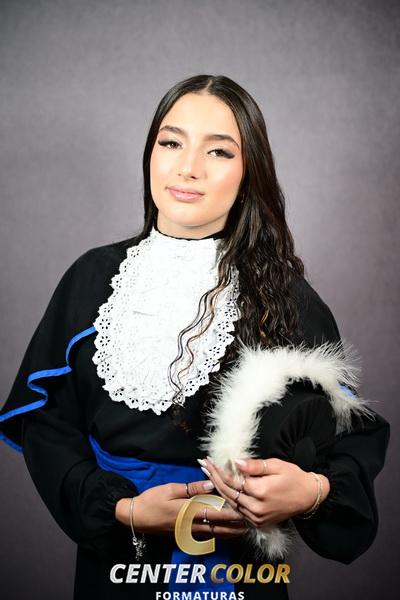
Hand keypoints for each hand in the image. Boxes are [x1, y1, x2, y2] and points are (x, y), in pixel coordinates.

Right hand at [116, 479, 248, 538]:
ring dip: (229, 532)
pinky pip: (205, 536)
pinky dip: (217, 535)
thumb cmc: (152, 499)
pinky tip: (225, 533)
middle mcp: (191, 525)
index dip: (231, 513)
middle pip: (218, 527)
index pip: (215, 513)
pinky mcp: (184, 535)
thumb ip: (192, 488)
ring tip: (243, 529)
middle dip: (235, 526)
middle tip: (250, 522)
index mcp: (189, 511)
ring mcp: (188, 532)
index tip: (245, 510)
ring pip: (213, 534)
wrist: (136, 517)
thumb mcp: (171, 489)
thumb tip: (212, 484)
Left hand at [198, 456, 329, 528]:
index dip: (218, 470)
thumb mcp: (276, 465)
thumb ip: (254, 465)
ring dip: (217, 488)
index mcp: (260, 492)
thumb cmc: (293, 477)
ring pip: (230, 503)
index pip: (232, 481)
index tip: (208, 460)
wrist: (308, 497)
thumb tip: (235, 462)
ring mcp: (257, 518)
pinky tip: (220, 489)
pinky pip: (238, 511)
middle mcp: (256, 508)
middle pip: (227, 492)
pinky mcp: (258, 523)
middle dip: (213, 478)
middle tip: (203, 465)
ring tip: (208, 474)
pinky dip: (228, 499)